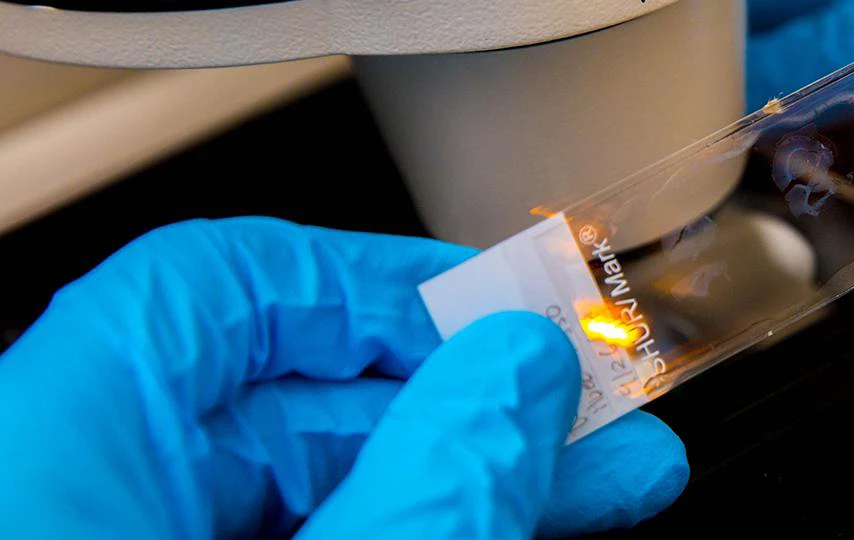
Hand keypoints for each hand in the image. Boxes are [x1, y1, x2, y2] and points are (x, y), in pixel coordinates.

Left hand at [0, 217, 685, 537]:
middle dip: (460, 413)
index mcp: (54, 455)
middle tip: (594, 437)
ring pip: (297, 491)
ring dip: (452, 484)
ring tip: (586, 502)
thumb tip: (516, 374)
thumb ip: (430, 486)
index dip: (381, 281)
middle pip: (277, 399)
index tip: (509, 314)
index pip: (218, 286)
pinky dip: (397, 535)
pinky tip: (493, 530)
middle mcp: (64, 495)